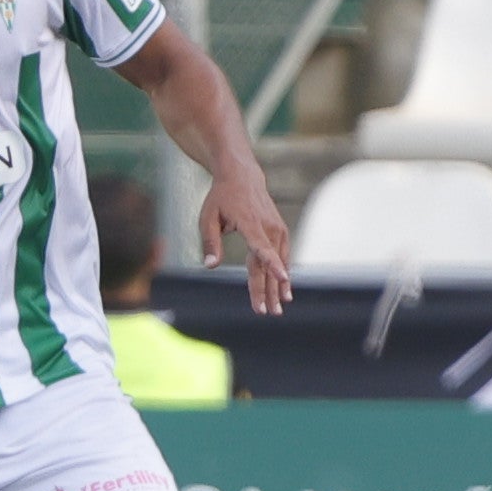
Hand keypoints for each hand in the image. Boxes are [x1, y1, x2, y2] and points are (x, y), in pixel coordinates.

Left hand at [197, 165, 295, 316]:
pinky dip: (282, 272)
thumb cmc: (221, 198)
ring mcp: (277, 228)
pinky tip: (283, 289)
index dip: (272, 265)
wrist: (242, 176)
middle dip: (268, 290)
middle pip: (268, 263)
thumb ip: (210, 241)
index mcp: (250, 223)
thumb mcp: (208, 217)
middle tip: (269, 313)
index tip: (283, 279)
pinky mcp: (280, 229)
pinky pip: (282, 255)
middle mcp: (268, 227)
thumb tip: (210, 265)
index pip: (262, 248)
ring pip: (278, 262)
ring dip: (278, 286)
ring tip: (279, 308)